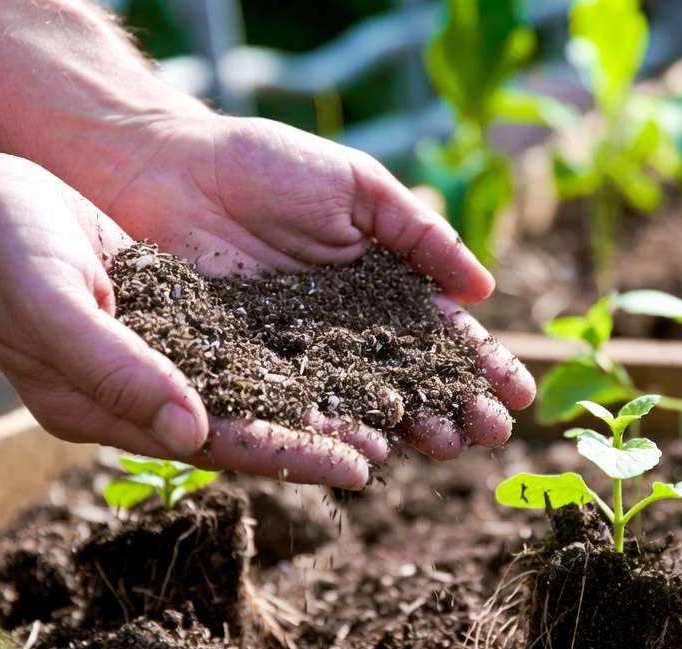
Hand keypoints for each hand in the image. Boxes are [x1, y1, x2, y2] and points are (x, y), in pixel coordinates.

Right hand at [0, 153, 381, 488]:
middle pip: (235, 427)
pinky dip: (278, 355)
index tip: (353, 468)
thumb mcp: (52, 302)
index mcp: (95, 410)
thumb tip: (190, 432)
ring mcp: (143, 359)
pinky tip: (328, 351)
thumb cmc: (1, 244)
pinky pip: (230, 348)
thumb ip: (115, 368)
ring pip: (240, 391)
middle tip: (387, 450)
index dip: (283, 456)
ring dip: (304, 401)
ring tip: (376, 410)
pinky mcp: (160, 320)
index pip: (207, 445)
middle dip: (310, 441)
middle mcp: (126, 396)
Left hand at [92, 112, 536, 459]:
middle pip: (411, 377)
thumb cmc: (264, 165)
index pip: (441, 333)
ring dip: (406, 427)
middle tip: (487, 434)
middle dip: (454, 405)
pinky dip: (332, 431)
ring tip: (443, 447)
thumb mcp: (357, 188)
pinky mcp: (247, 371)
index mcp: (380, 283)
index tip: (517, 395)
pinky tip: (368, 450)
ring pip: (362, 401)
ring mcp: (299, 354)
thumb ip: (418, 233)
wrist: (164, 169)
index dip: (481, 363)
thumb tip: (482, 290)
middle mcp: (346, 328)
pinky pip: (297, 407)